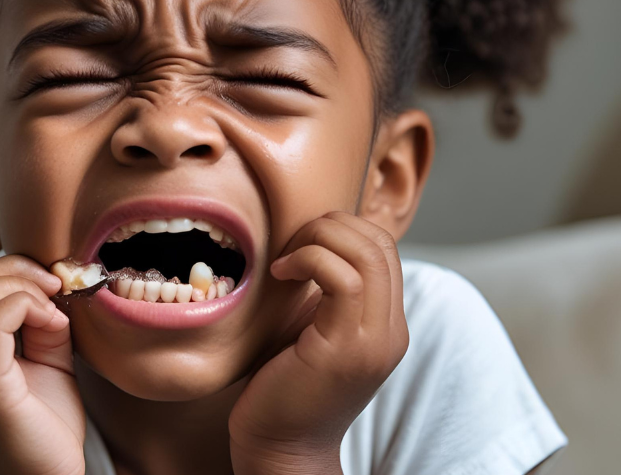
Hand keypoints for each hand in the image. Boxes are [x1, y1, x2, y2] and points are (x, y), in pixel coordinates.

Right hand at [0, 255, 85, 474]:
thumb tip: (49, 288)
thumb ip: (40, 323)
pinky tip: (53, 324)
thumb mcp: (47, 360)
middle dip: (15, 270)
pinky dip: (25, 307)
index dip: (9, 272)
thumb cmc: (47, 428)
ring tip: (53, 308)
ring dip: (21, 287)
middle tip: (54, 283)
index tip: (50, 282)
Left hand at [228, 212, 408, 473]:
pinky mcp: (345, 349)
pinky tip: (280, 273)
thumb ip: (326, 289)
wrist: (280, 446)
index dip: (344, 226)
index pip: (385, 247)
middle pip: (381, 242)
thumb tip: (314, 237)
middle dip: (331, 225)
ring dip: (318, 239)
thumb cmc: (285, 382)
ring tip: (286, 258)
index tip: (303, 240)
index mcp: (387, 323)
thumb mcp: (314, 324)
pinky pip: (342, 278)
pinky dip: (308, 260)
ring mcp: (374, 341)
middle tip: (292, 243)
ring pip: (367, 253)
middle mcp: (391, 331)